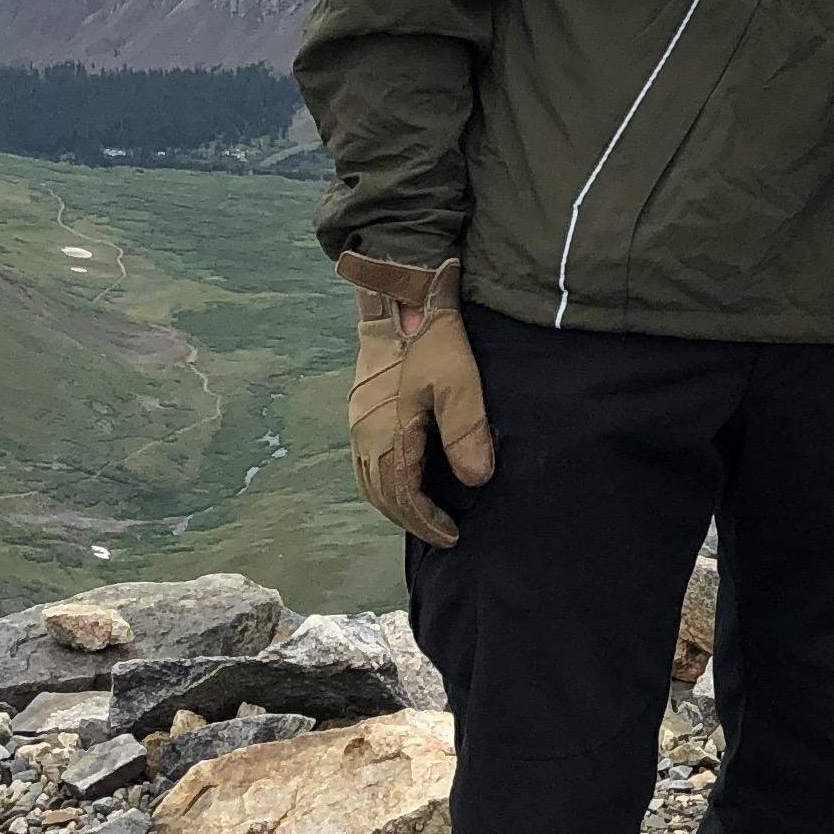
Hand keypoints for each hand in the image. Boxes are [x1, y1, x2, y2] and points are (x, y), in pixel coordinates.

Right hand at [340, 255, 495, 547]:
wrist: (399, 297)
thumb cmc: (433, 339)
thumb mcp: (459, 382)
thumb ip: (466, 433)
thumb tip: (475, 481)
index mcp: (388, 433)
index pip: (403, 495)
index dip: (427, 521)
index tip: (452, 535)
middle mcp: (365, 434)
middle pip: (383, 494)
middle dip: (411, 519)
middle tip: (441, 534)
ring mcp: (358, 424)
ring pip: (369, 481)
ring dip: (394, 505)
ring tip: (423, 517)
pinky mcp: (359, 412)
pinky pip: (364, 464)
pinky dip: (382, 485)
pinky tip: (400, 484)